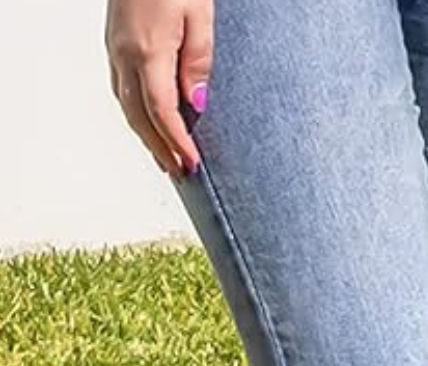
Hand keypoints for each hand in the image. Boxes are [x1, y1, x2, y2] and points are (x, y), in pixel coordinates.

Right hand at [105, 0, 214, 176]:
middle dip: (159, 146)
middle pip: (138, 114)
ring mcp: (115, 49)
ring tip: (165, 157)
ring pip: (125, 103)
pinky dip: (135, 112)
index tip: (192, 164)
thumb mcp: (200, 18)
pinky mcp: (114, 43)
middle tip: (179, 172)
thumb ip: (198, 62)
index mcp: (148, 50)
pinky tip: (148, 122)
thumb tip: (197, 104)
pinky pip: (121, 87)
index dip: (176, 141)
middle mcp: (124, 54)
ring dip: (145, 134)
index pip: (161, 110)